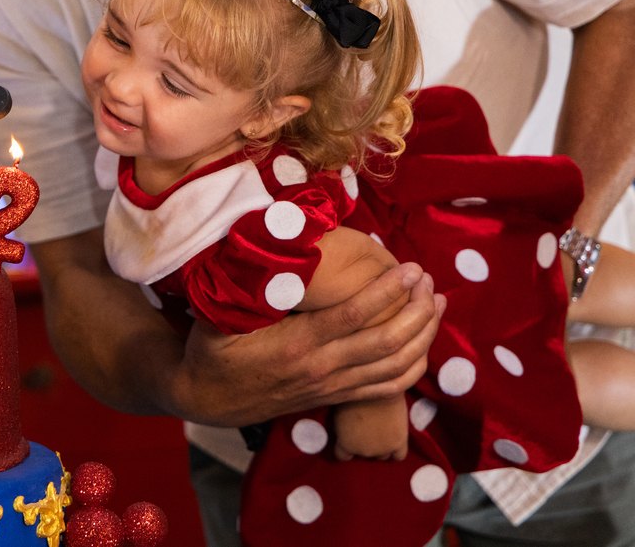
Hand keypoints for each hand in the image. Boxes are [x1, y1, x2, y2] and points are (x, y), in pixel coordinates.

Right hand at [171, 262, 443, 424]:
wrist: (206, 399)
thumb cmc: (212, 349)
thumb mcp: (218, 314)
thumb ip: (243, 285)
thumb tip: (263, 244)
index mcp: (296, 344)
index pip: (355, 316)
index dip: (388, 292)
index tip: (410, 268)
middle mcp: (321, 369)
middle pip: (387, 343)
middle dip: (416, 310)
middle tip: (428, 279)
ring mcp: (332, 386)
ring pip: (395, 367)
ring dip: (423, 335)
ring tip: (437, 303)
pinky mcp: (336, 397)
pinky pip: (388, 388)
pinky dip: (415, 367)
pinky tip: (425, 343)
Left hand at [332, 395, 408, 460]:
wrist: (378, 384)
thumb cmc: (355, 393)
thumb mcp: (339, 412)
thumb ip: (342, 427)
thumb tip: (343, 431)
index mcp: (346, 443)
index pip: (342, 455)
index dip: (346, 445)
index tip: (349, 435)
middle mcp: (363, 451)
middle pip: (363, 453)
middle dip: (364, 442)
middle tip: (367, 425)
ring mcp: (383, 448)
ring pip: (382, 455)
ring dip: (381, 446)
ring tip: (380, 427)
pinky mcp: (399, 443)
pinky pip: (399, 456)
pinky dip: (396, 449)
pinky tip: (394, 436)